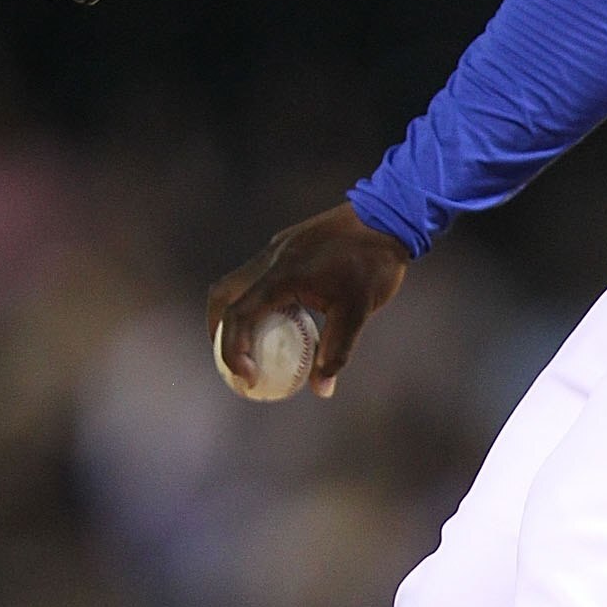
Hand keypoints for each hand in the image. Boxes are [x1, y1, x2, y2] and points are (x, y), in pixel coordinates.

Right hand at [207, 202, 407, 400]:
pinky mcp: (286, 245)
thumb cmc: (374, 264)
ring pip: (237, 282)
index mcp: (282, 274)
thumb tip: (321, 390)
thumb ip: (336, 352)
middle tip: (233, 361)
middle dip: (218, 330)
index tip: (246, 377)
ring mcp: (277, 249)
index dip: (232, 350)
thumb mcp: (358, 312)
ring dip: (235, 313)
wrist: (388, 215)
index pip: (238, 314)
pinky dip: (256, 300)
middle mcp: (271, 258)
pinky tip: (279, 319)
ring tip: (250, 345)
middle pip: (223, 295)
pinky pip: (258, 275)